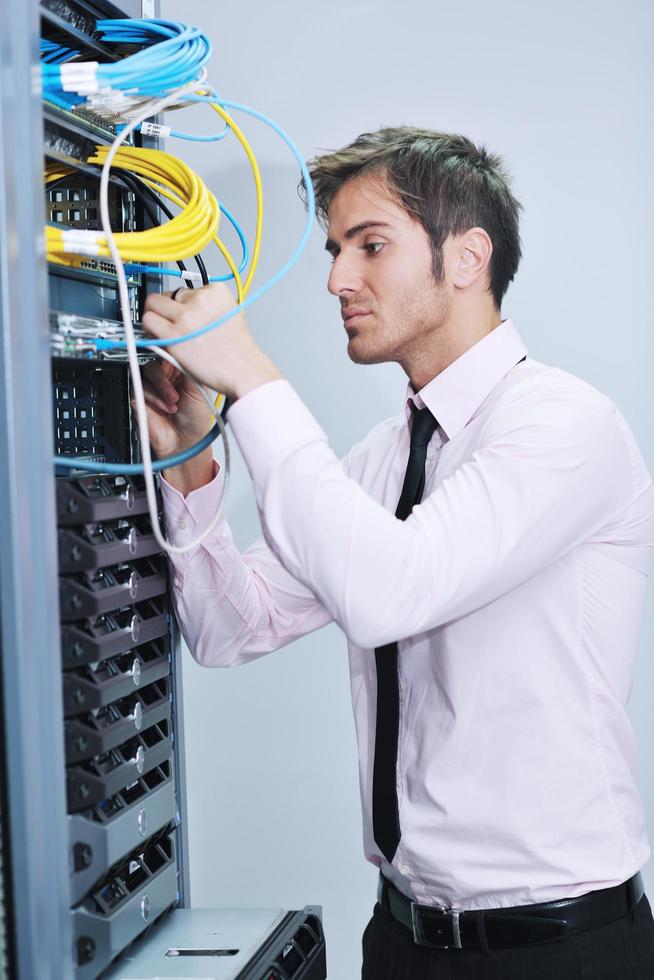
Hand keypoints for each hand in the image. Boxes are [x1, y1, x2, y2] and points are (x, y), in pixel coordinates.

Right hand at [139, 357, 213, 459]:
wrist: (185, 441)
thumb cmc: (196, 418)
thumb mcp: (199, 388)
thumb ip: (188, 366)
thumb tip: (181, 346)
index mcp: (181, 368)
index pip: (171, 349)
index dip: (170, 349)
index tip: (172, 350)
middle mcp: (166, 374)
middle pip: (156, 356)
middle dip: (167, 375)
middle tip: (177, 392)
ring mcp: (152, 384)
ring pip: (147, 370)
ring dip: (162, 388)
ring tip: (174, 404)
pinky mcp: (139, 395)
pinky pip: (139, 386)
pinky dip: (154, 398)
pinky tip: (165, 408)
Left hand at [141, 283, 281, 399]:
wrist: (244, 371)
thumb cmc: (237, 350)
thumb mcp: (229, 314)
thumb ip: (207, 306)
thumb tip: (182, 306)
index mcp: (216, 290)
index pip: (187, 288)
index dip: (184, 305)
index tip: (187, 316)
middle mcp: (200, 299)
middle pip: (168, 293)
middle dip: (167, 308)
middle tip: (171, 323)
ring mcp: (186, 316)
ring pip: (153, 304)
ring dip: (155, 316)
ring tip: (165, 330)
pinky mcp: (174, 334)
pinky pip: (148, 321)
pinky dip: (150, 329)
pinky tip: (160, 338)